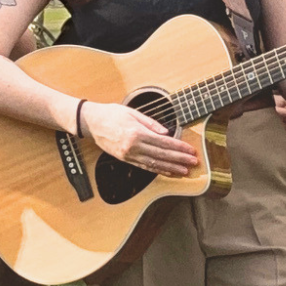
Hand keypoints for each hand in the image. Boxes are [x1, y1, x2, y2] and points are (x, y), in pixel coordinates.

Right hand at [81, 101, 197, 176]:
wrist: (92, 122)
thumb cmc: (112, 114)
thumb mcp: (133, 113)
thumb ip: (151, 123)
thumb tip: (166, 132)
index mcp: (137, 133)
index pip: (163, 142)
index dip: (179, 148)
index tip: (190, 150)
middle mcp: (133, 146)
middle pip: (161, 155)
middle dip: (179, 159)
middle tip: (193, 162)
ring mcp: (128, 155)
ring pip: (154, 164)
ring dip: (171, 168)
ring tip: (184, 171)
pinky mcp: (125, 159)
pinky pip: (144, 167)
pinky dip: (158, 170)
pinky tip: (168, 172)